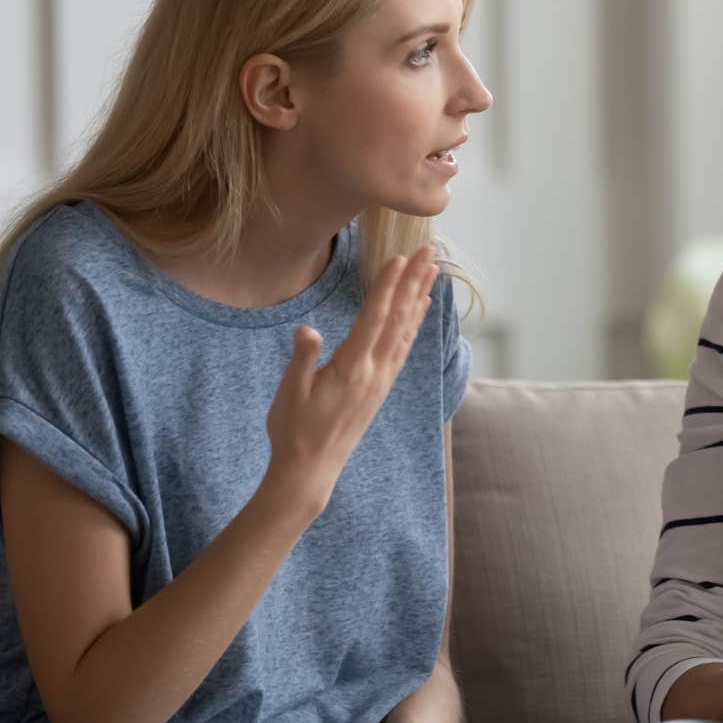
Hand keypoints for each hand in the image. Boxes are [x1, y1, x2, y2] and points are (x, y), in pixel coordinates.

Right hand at [261, 247, 439, 517]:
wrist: (310, 470)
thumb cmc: (293, 430)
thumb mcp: (290, 392)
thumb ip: (302, 359)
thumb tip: (308, 330)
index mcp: (351, 369)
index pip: (374, 318)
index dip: (387, 286)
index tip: (399, 258)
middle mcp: (374, 373)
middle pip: (398, 319)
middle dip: (413, 282)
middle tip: (428, 252)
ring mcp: (380, 381)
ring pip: (405, 331)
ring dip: (419, 299)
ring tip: (432, 272)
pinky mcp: (380, 389)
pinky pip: (402, 349)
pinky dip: (413, 325)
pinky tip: (418, 311)